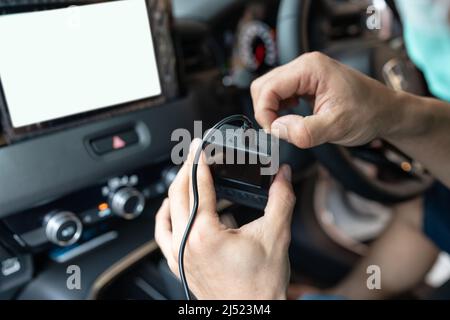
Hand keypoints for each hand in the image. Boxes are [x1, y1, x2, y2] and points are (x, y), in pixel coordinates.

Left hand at [154, 141, 295, 299]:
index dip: (199, 160)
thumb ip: (280, 199)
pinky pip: (163, 233)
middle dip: (186, 169)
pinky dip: (167, 215)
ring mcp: (179, 256)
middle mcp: (185, 244)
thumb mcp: (275, 235)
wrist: (253, 314)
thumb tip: (283, 175)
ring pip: (167, 212)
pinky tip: (174, 209)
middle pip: (178, 194)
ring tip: (190, 177)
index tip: (199, 145)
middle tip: (195, 153)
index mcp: (204, 234)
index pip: (198, 185)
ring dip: (177, 191)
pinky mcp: (179, 265)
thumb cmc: (260, 286)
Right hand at [251, 52, 400, 147]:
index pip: (268, 88)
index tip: (275, 132)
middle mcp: (304, 65)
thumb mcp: (336, 127)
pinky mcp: (305, 82)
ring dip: (272, 111)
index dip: (265, 113)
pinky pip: (280, 93)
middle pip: (264, 86)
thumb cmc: (368, 114)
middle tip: (280, 131)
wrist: (385, 111)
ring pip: (269, 90)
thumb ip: (304, 131)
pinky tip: (292, 118)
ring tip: (289, 126)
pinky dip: (279, 109)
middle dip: (266, 111)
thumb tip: (277, 129)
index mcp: (310, 69)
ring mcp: (305, 73)